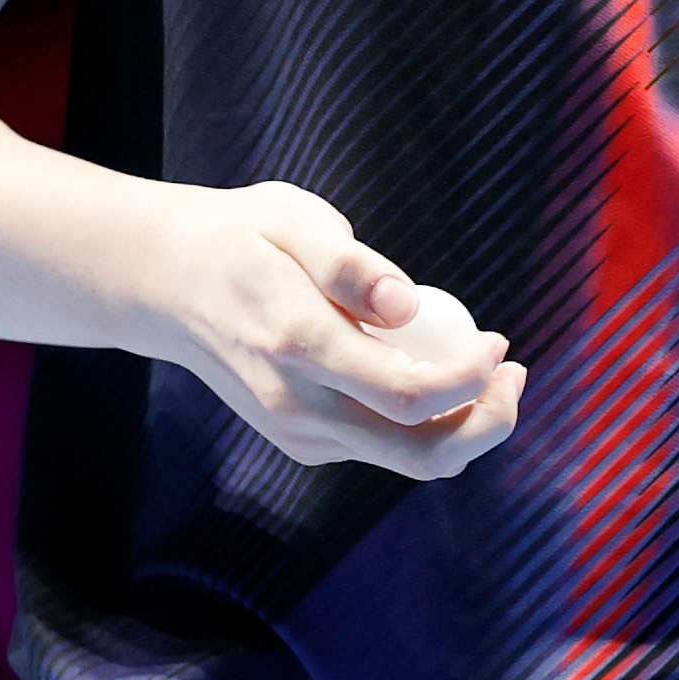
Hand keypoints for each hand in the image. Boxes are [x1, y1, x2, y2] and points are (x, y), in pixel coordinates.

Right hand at [135, 181, 527, 478]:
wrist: (165, 284)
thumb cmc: (242, 238)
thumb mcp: (292, 218)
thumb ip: (351, 264)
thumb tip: (410, 304)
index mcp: (300, 345)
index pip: (410, 394)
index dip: (472, 378)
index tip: (498, 340)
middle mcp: (298, 405)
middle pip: (422, 454)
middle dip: (488, 424)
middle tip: (512, 372)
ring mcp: (297, 433)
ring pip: (407, 461)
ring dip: (464, 427)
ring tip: (487, 369)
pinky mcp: (301, 441)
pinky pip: (382, 448)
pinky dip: (425, 423)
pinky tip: (432, 370)